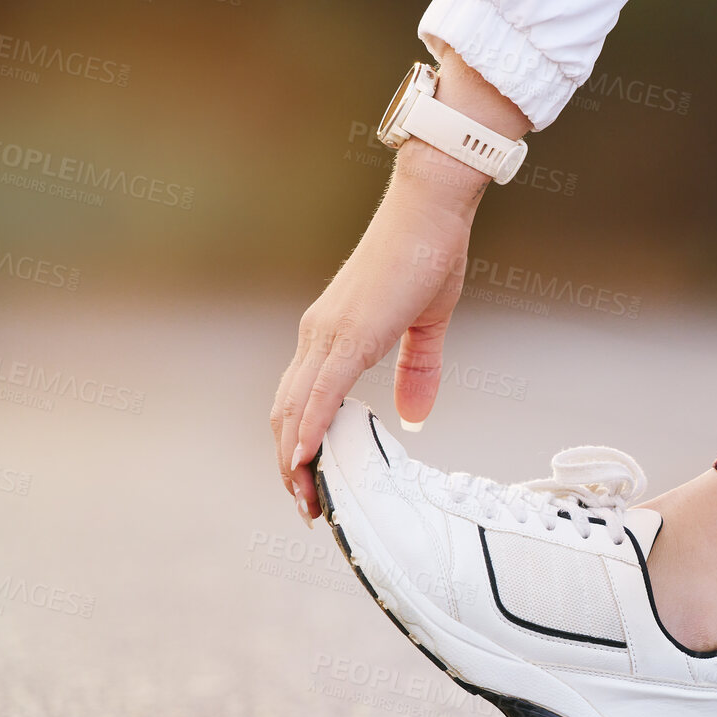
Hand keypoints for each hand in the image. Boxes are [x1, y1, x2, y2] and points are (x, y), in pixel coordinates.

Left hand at [271, 52, 528, 520]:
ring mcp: (327, 335)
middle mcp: (318, 336)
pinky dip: (308, 430)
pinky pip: (319, 394)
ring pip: (295, 410)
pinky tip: (303, 460)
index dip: (302, 444)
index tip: (312, 481)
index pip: (303, 401)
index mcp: (333, 335)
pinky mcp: (347, 335)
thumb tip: (413, 417)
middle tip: (306, 506)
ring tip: (303, 499)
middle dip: (292, 465)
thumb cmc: (427, 255)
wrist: (428, 210)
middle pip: (288, 413)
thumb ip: (417, 371)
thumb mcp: (426, 324)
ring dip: (294, 458)